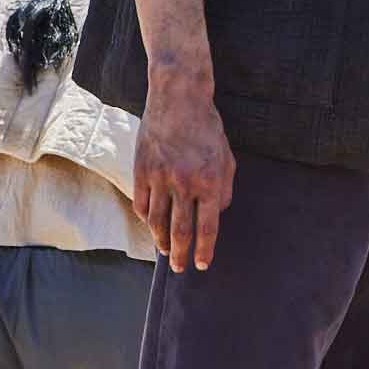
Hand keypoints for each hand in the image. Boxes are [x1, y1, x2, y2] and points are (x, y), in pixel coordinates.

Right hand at [136, 70, 235, 272]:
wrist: (178, 99)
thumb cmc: (207, 129)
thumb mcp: (227, 158)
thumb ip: (223, 189)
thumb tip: (215, 215)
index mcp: (210, 181)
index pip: (208, 226)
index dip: (205, 249)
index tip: (203, 265)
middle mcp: (184, 183)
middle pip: (180, 230)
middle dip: (181, 253)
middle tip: (180, 269)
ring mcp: (160, 177)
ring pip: (157, 220)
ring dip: (161, 240)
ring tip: (165, 252)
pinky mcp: (141, 170)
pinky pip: (142, 203)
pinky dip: (146, 219)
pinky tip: (151, 226)